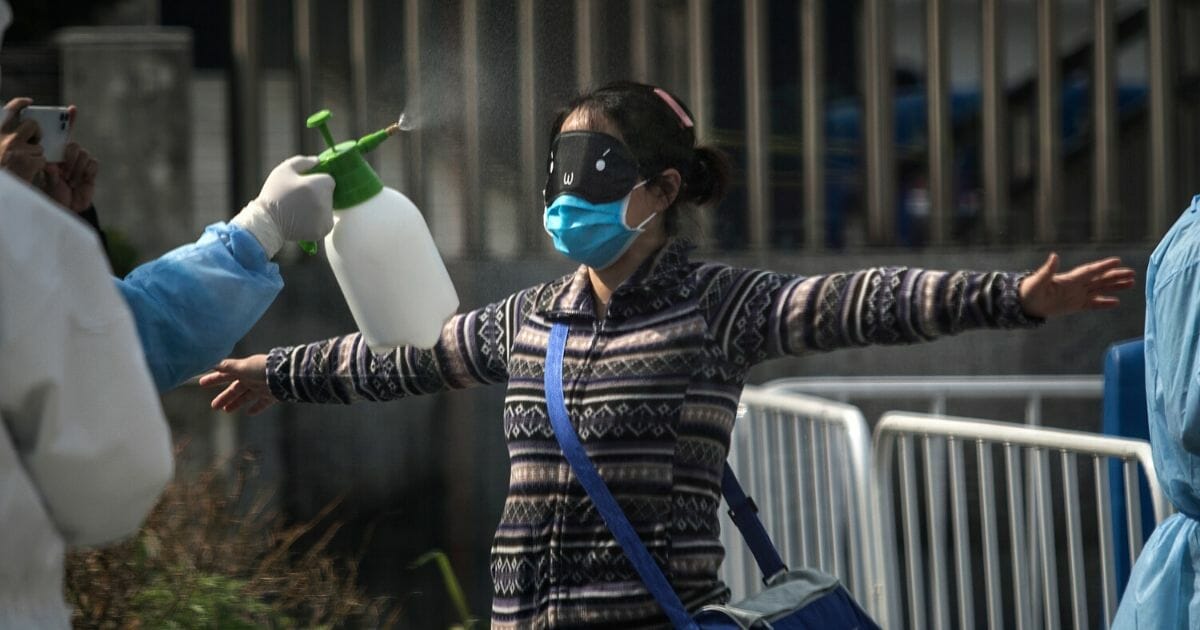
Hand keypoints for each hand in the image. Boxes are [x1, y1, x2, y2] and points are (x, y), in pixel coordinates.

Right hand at [0, 97, 45, 181]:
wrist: (0, 192)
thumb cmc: (2, 172)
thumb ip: (7, 138)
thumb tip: (27, 126)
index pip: (8, 111)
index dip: (19, 104)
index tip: (29, 102)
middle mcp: (6, 138)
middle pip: (32, 125)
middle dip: (37, 133)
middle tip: (34, 142)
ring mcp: (17, 149)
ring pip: (39, 146)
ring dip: (36, 155)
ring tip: (23, 165)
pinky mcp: (27, 161)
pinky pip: (42, 160)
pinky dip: (38, 167)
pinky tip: (26, 173)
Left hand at [42, 139, 98, 212]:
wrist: (69, 208)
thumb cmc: (56, 196)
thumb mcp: (50, 186)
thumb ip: (50, 174)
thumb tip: (49, 165)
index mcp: (56, 159)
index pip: (60, 144)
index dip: (61, 151)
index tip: (58, 165)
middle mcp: (69, 159)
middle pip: (74, 146)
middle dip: (70, 160)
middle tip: (65, 175)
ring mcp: (81, 165)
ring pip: (85, 154)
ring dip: (78, 168)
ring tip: (72, 183)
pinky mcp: (91, 172)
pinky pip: (94, 163)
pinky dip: (89, 170)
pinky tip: (84, 180)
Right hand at [198, 355, 275, 414]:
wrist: (284, 375)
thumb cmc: (261, 368)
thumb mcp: (242, 367)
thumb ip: (227, 367)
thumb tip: (211, 361)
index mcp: (243, 370)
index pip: (225, 374)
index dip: (214, 379)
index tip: (201, 383)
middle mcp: (251, 378)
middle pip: (235, 388)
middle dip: (224, 396)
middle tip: (213, 406)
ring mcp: (262, 386)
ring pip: (246, 396)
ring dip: (236, 403)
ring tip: (226, 411)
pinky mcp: (272, 395)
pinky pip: (263, 402)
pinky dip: (256, 407)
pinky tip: (249, 413)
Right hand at [230, 155, 334, 257]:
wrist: (267, 221)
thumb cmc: (274, 193)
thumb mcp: (284, 170)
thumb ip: (303, 162)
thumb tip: (318, 161)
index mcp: (320, 184)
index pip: (328, 180)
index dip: (316, 182)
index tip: (303, 187)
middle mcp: (326, 201)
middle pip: (328, 195)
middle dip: (317, 195)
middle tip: (298, 199)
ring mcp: (326, 217)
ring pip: (327, 209)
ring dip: (317, 209)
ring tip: (298, 210)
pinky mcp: (323, 230)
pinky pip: (324, 223)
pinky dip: (316, 222)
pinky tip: (301, 220)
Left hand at [1018, 253, 1135, 318]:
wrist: (1025, 303)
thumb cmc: (1029, 290)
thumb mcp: (1038, 281)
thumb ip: (1048, 270)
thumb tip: (1054, 256)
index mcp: (1069, 279)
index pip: (1090, 271)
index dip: (1103, 266)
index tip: (1117, 261)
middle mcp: (1076, 285)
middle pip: (1100, 279)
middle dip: (1115, 276)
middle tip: (1133, 273)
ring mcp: (1077, 295)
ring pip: (1100, 289)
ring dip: (1115, 286)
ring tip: (1131, 283)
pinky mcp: (1075, 305)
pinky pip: (1093, 304)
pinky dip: (1104, 303)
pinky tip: (1117, 302)